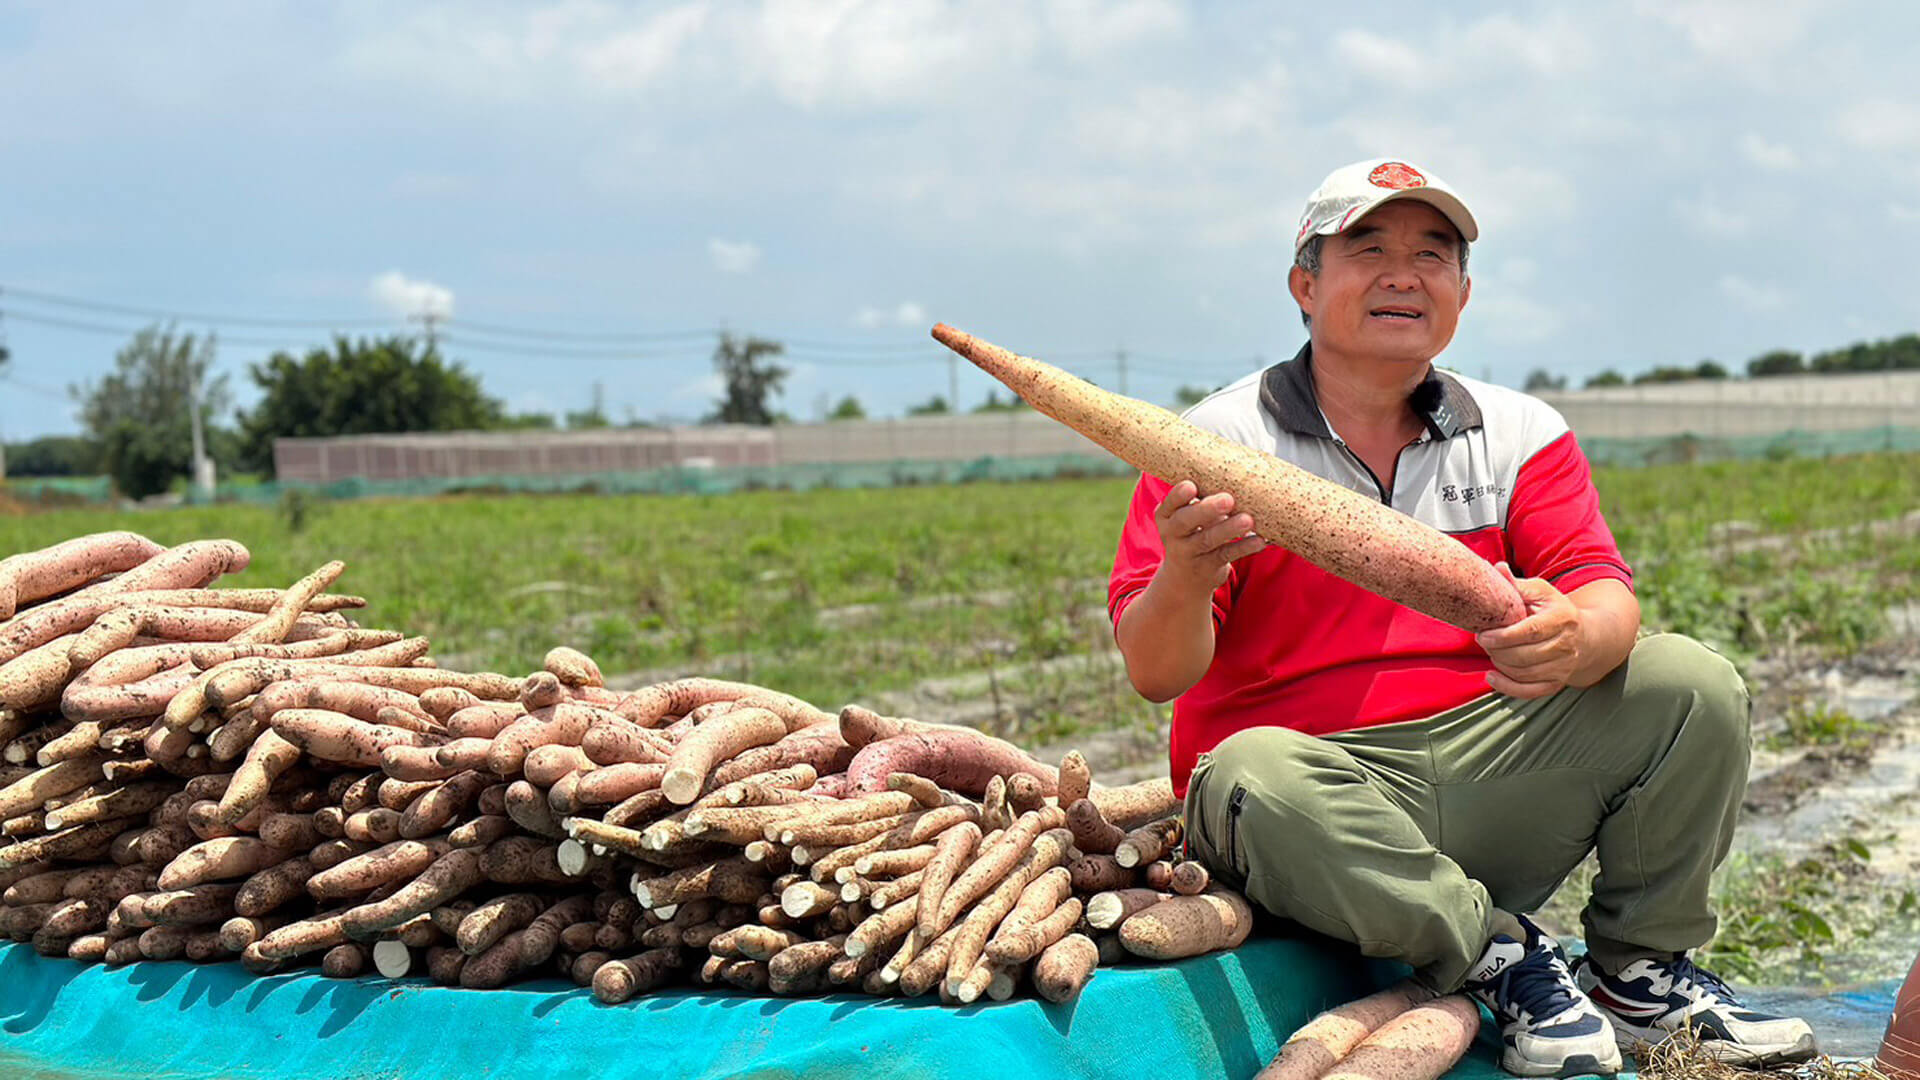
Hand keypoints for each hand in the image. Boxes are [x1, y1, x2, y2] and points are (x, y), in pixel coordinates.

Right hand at [1152, 480, 1265, 593]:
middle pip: (1185, 521)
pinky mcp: (1206, 568)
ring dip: (1229, 529)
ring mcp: (1188, 553)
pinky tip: (1259, 541)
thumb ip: (1204, 498)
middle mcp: (1173, 535)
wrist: (1185, 577)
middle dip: (1206, 510)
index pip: (1169, 503)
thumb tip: (1240, 475)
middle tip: (1228, 499)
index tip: (1192, 485)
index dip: (1178, 495)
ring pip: (1207, 540)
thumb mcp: (1189, 516)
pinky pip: (1226, 555)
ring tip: (1248, 520)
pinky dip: (1244, 547)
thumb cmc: (1193, 532)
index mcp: (1166, 516)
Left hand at [1474, 563, 1584, 699]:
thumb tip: (1497, 568)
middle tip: (1482, 640)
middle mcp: (1566, 646)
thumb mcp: (1540, 592)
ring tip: (1490, 650)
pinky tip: (1491, 676)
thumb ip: (1517, 585)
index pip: (1530, 632)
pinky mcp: (1557, 683)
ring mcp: (1563, 667)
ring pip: (1524, 673)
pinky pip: (1530, 691)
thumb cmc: (1554, 610)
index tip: (1482, 634)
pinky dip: (1507, 687)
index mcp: (1562, 619)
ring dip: (1500, 664)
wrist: (1585, 636)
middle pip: (1524, 656)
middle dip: (1497, 650)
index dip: (1503, 636)